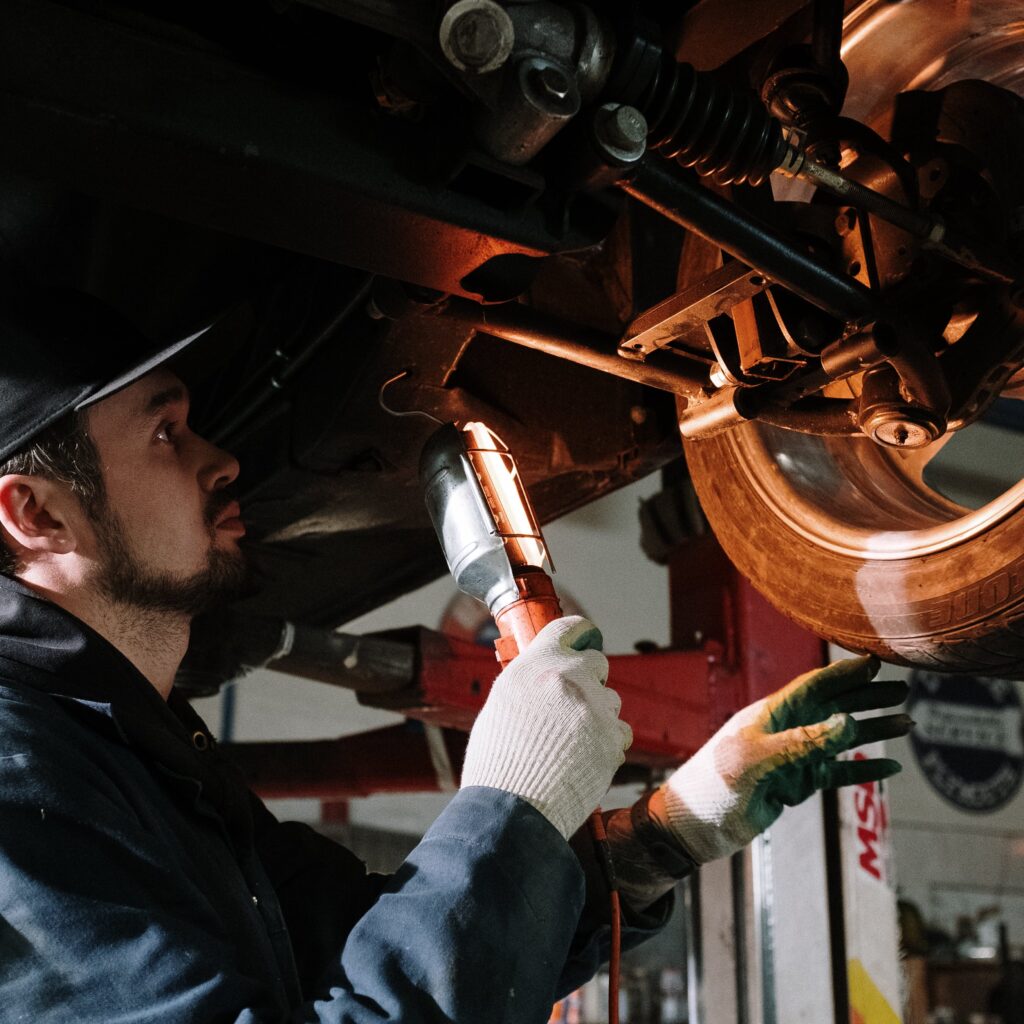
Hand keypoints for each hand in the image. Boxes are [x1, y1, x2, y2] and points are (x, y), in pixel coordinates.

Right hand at [460, 615, 631, 839]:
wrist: (512, 808)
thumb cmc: (498, 762)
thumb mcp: (502, 704)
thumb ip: (529, 681)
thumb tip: (544, 673)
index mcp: (535, 664)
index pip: (569, 628)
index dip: (581, 632)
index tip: (586, 637)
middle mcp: (567, 678)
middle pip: (597, 663)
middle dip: (589, 680)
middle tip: (571, 706)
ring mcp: (593, 707)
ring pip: (611, 699)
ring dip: (598, 714)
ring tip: (571, 743)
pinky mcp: (611, 738)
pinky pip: (620, 731)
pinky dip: (607, 743)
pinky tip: (584, 759)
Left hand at [648, 655, 910, 863]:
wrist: (692, 826)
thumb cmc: (713, 786)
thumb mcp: (755, 760)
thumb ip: (801, 742)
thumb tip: (847, 721)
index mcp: (769, 714)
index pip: (814, 685)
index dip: (845, 672)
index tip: (877, 661)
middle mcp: (783, 730)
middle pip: (833, 706)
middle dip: (867, 696)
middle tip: (904, 690)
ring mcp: (790, 758)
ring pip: (839, 738)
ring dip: (871, 730)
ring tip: (907, 723)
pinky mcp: (794, 785)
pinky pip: (835, 772)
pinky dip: (862, 769)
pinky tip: (889, 767)